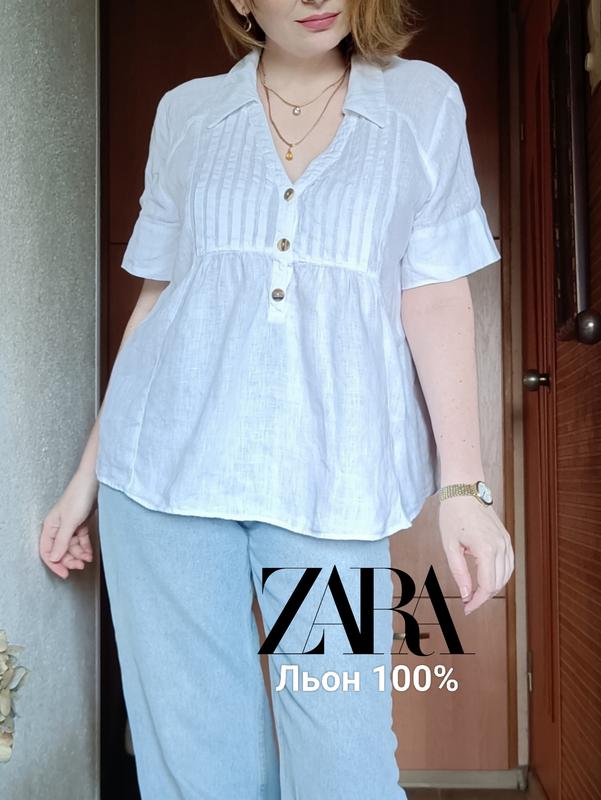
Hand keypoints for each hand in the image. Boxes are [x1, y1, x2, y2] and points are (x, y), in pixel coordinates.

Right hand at [39, 469, 97, 579]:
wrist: (94, 482)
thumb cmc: (79, 497)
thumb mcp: (70, 522)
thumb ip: (62, 541)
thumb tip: (53, 558)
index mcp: (51, 526)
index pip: (47, 550)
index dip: (54, 563)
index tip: (65, 573)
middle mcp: (59, 527)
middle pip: (60, 550)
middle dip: (69, 560)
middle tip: (80, 566)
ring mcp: (70, 525)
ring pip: (72, 546)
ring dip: (79, 554)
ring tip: (88, 559)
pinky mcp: (81, 522)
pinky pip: (81, 539)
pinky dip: (85, 547)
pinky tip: (90, 553)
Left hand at [438, 496, 513, 614]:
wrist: (464, 489)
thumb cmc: (453, 514)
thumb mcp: (450, 545)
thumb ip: (459, 572)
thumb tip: (465, 594)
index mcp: (486, 549)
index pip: (487, 586)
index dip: (477, 601)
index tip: (466, 608)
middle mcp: (501, 546)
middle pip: (499, 583)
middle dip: (484, 596)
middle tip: (468, 602)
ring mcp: (506, 541)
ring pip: (507, 575)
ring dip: (493, 586)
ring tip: (475, 592)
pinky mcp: (506, 538)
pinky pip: (509, 563)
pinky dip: (499, 574)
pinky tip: (486, 577)